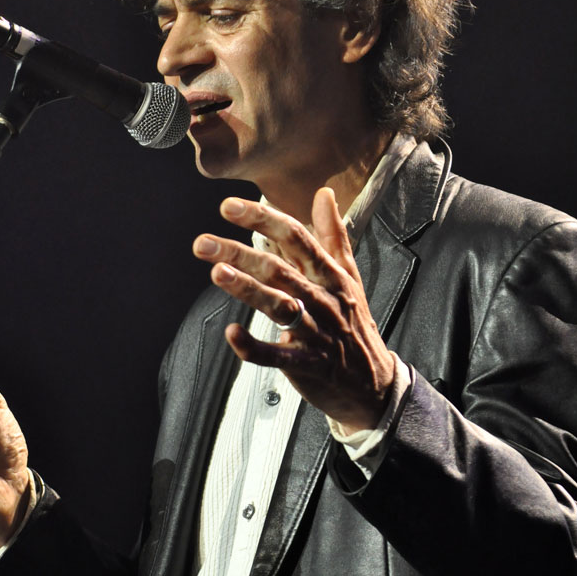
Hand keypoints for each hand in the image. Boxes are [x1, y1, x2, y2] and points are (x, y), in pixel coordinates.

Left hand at [193, 189, 395, 430]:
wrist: (374, 381)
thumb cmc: (354, 323)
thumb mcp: (349, 276)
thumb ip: (333, 235)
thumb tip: (324, 194)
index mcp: (331, 275)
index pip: (296, 238)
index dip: (263, 220)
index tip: (229, 207)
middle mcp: (323, 299)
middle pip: (279, 270)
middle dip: (240, 254)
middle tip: (202, 243)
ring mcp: (316, 333)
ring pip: (279, 307)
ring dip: (247, 289)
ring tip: (217, 273)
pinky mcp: (306, 364)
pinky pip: (276, 355)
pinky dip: (253, 346)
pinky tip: (231, 334)